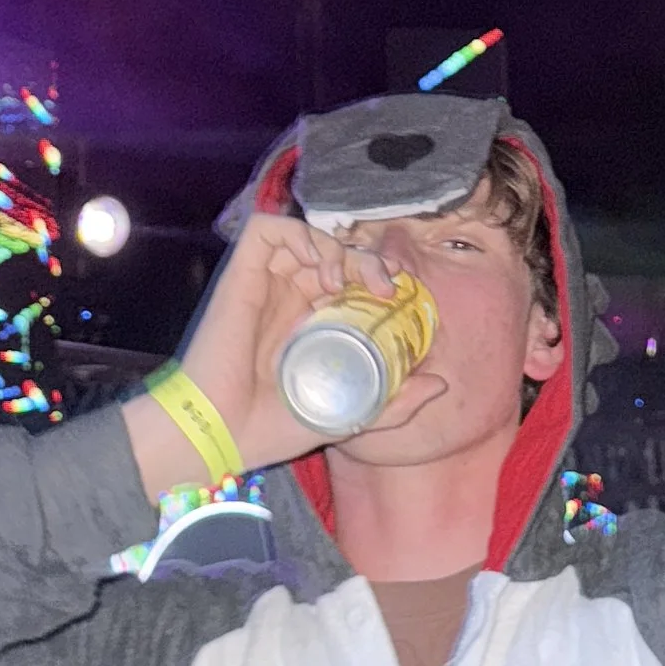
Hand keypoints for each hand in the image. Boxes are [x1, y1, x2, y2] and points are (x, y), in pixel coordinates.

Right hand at [124, 215, 436, 486]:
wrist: (224, 435)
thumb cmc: (276, 429)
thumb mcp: (352, 417)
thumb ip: (395, 403)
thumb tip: (440, 384)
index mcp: (311, 323)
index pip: (349, 279)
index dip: (375, 275)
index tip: (398, 295)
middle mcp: (289, 297)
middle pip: (333, 254)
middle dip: (365, 260)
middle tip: (384, 287)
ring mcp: (265, 284)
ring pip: (306, 236)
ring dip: (334, 248)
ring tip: (343, 283)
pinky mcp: (240, 276)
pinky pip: (266, 230)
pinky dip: (298, 234)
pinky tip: (318, 267)